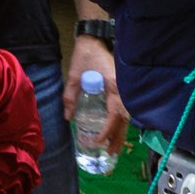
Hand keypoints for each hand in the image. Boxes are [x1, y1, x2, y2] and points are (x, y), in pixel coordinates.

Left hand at [65, 37, 129, 157]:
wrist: (95, 39)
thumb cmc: (86, 55)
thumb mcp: (74, 75)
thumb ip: (70, 96)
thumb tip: (68, 118)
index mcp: (113, 87)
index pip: (114, 115)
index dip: (108, 130)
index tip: (99, 141)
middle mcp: (122, 90)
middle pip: (124, 119)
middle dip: (118, 138)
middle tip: (110, 154)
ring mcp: (123, 89)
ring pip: (126, 116)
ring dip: (120, 132)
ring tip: (114, 149)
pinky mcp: (120, 88)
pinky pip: (123, 109)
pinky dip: (120, 123)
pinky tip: (115, 131)